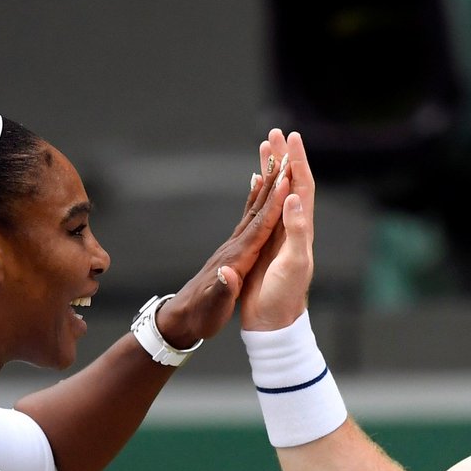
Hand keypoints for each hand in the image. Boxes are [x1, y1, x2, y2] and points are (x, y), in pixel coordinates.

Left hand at [154, 144, 292, 346]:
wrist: (182, 317)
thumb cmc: (201, 316)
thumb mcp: (213, 308)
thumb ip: (223, 291)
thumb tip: (228, 275)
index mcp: (236, 259)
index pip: (259, 227)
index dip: (274, 204)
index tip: (288, 181)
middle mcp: (234, 246)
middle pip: (257, 209)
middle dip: (272, 181)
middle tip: (284, 152)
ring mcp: (232, 245)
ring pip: (254, 208)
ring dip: (266, 183)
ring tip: (276, 158)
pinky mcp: (232, 249)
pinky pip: (249, 218)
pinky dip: (256, 199)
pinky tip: (258, 184)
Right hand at [240, 129, 314, 330]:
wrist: (273, 323)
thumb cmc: (284, 297)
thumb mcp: (293, 264)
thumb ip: (296, 232)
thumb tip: (293, 197)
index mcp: (301, 230)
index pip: (303, 187)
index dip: (298, 162)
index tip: (291, 137)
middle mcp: (293, 229)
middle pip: (291, 184)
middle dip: (284, 158)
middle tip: (275, 132)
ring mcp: (280, 235)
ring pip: (277, 194)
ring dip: (273, 170)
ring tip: (264, 146)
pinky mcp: (266, 244)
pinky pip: (263, 209)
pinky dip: (260, 191)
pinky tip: (255, 182)